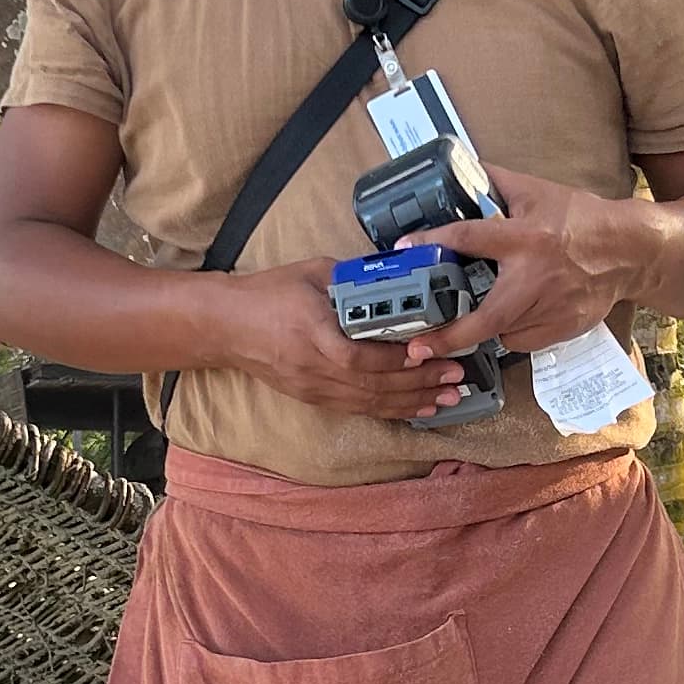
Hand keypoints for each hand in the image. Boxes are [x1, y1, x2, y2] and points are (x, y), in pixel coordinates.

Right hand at [210, 261, 472, 423]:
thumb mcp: (311, 272)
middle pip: (374, 385)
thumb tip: (393, 277)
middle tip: (458, 377)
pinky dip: (392, 410)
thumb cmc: (267, 294)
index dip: (398, 360)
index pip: (361, 357)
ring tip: (448, 398)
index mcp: (313, 333)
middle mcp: (315, 368)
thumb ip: (351, 278)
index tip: (431, 351)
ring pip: (371, 402)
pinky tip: (417, 409)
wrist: (226, 326)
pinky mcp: (314, 398)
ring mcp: (314, 388)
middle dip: (421, 383)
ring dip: (413, 402)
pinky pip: (360, 408)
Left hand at [403, 164, 646, 365]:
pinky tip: (518, 314)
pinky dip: (513, 331)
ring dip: (487, 325)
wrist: (630, 251)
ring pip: (502, 331)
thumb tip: (462, 169)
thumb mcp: (539, 191)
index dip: (433, 241)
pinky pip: (524, 340)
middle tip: (418, 348)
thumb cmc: (583, 219)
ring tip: (482, 313)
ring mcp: (552, 309)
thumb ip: (498, 182)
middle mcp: (536, 278)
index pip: (470, 237)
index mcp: (525, 238)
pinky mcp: (564, 328)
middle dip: (449, 337)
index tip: (406, 248)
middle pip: (485, 317)